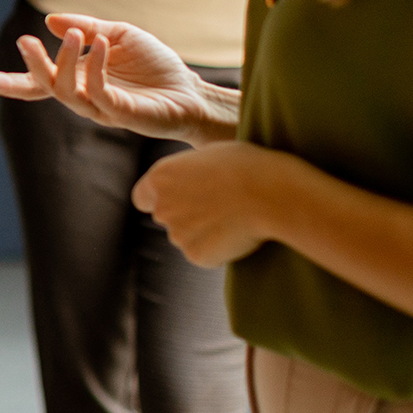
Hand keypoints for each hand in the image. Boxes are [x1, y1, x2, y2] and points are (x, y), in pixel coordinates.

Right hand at [0, 13, 233, 143]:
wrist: (191, 91)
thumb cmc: (156, 66)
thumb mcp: (118, 35)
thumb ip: (87, 27)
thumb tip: (52, 20)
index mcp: (78, 80)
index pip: (38, 83)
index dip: (10, 83)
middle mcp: (83, 98)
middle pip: (45, 87)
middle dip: (32, 66)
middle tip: (25, 42)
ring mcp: (100, 109)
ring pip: (66, 91)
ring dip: (64, 61)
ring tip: (73, 35)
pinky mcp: (121, 114)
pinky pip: (98, 91)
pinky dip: (93, 67)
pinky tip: (98, 45)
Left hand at [132, 142, 292, 266]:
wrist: (270, 194)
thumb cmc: (245, 166)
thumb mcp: (206, 157)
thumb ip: (186, 173)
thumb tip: (186, 184)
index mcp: (160, 178)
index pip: (142, 197)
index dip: (158, 199)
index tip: (177, 199)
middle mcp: (162, 208)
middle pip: (166, 217)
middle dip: (185, 215)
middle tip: (216, 207)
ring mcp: (177, 235)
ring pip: (186, 237)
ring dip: (203, 232)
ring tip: (233, 217)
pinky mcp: (197, 255)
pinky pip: (205, 254)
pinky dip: (218, 248)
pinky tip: (238, 233)